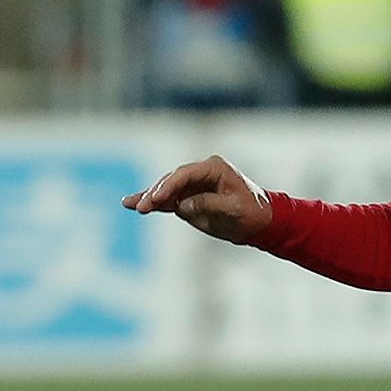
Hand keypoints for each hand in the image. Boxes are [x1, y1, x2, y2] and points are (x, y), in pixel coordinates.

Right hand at [124, 156, 273, 244]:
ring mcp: (192, 186)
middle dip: (156, 192)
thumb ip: (208, 204)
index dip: (169, 185)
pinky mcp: (187, 199)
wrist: (259, 222)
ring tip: (132, 205)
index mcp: (214, 168)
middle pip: (172, 180)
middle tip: (144, 206)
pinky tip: (130, 203)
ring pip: (165, 189)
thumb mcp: (233, 209)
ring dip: (149, 197)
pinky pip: (166, 200)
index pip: (185, 174)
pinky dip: (152, 203)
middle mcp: (201, 173)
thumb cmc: (251, 212)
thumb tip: (182, 205)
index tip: (157, 198)